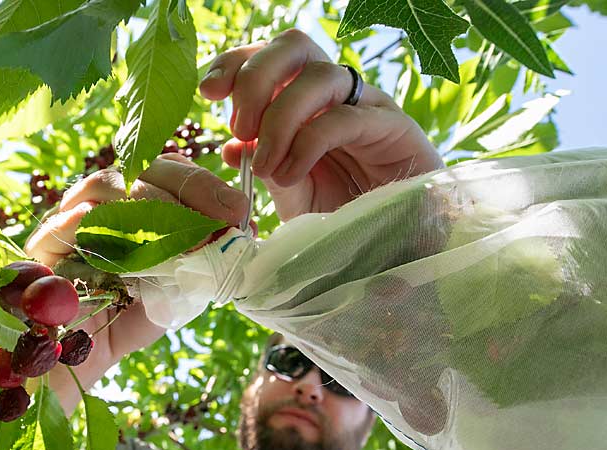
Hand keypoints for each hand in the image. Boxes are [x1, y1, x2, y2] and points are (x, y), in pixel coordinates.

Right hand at [24, 154, 249, 367]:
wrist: (81, 361)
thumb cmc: (130, 317)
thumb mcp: (181, 287)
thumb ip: (210, 258)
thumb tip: (249, 229)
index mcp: (135, 203)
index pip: (168, 169)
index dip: (203, 183)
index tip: (237, 210)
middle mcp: (101, 202)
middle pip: (141, 170)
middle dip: (187, 190)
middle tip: (221, 219)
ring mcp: (68, 218)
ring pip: (105, 187)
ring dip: (149, 206)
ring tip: (181, 235)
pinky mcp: (42, 248)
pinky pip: (62, 226)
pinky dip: (88, 223)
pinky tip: (113, 228)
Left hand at [199, 29, 443, 220]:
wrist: (398, 247)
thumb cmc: (345, 218)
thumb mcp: (291, 195)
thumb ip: (264, 168)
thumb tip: (229, 147)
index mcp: (307, 101)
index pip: (270, 56)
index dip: (235, 63)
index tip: (208, 92)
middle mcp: (337, 94)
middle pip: (294, 46)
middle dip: (256, 78)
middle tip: (241, 129)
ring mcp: (367, 107)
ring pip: (320, 75)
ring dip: (280, 116)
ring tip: (266, 166)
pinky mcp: (394, 130)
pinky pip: (345, 117)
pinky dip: (308, 143)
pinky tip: (291, 176)